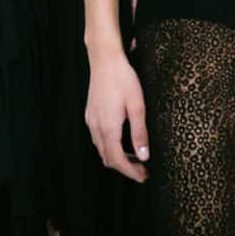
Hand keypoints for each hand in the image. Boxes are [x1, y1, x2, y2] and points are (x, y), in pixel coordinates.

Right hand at [86, 51, 149, 181]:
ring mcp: (91, 120)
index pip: (117, 160)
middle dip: (125, 167)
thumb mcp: (137, 106)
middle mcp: (96, 127)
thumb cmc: (123, 79)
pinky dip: (110, 146)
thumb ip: (140, 133)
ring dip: (117, 157)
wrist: (105, 59)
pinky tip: (122, 141)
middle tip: (142, 169)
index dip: (130, 172)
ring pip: (102, 149)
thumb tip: (144, 155)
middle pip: (108, 158)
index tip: (143, 176)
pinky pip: (98, 138)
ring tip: (135, 157)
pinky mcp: (90, 114)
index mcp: (108, 128)